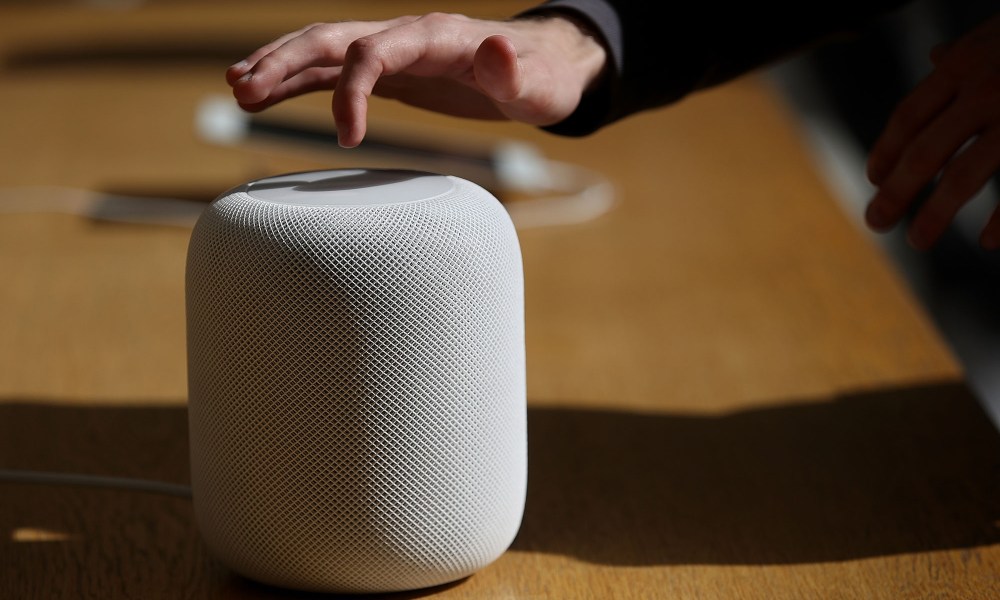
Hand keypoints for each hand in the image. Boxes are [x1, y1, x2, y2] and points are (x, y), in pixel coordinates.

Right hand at [226, 13, 606, 147]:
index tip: (347, 139)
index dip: (353, 90)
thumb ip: (513, 71)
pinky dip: (299, 82)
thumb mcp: (538, 83)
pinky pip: (334, 72)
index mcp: (436, 37)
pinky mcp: (391, 71)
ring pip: (324, 52)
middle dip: (285, 61)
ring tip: (236, 90)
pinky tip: (266, 96)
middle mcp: (406, 37)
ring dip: (280, 69)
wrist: (542, 67)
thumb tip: (494, 49)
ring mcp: (394, 52)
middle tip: (242, 89)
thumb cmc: (542, 79)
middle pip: (333, 39)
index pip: (375, 50)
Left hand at [865, 13, 999, 249]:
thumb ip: (966, 55)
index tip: (874, 180)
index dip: (886, 152)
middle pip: (923, 152)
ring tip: (917, 240)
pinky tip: (988, 241)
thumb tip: (936, 57)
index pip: (908, 117)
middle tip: (875, 222)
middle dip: (895, 193)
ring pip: (963, 176)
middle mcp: (986, 89)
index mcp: (964, 64)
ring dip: (935, 214)